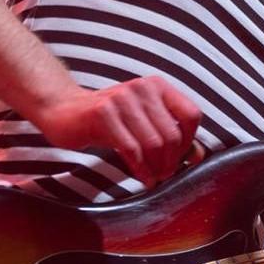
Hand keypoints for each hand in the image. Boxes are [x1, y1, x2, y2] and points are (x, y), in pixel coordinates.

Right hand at [32, 76, 201, 186]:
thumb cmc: (109, 120)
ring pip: (154, 143)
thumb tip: (199, 156)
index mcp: (158, 86)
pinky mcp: (103, 113)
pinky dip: (141, 168)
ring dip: (157, 167)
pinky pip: (131, 149)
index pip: (191, 115)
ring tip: (153, 178)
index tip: (179, 158)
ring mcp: (122, 98)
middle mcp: (143, 88)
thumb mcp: (143, 122)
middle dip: (171, 161)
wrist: (64, 111)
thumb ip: (172, 135)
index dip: (190, 141)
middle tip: (164, 174)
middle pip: (173, 133)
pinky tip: (142, 177)